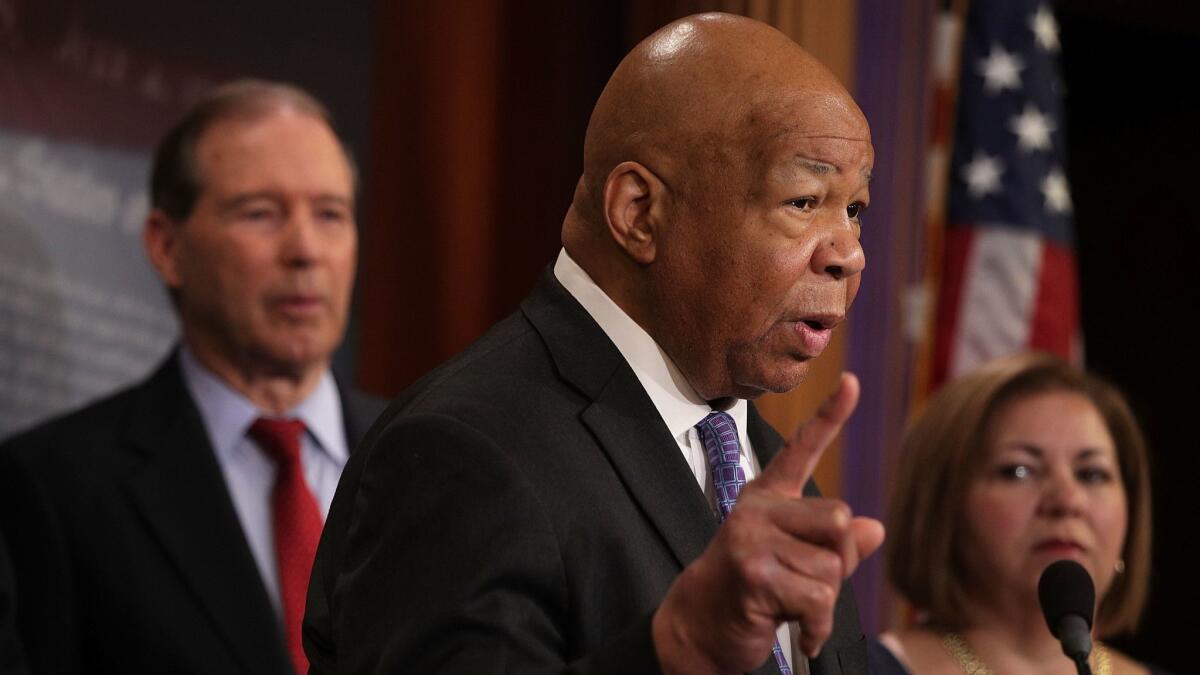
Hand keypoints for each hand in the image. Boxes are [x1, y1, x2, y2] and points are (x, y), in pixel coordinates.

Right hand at [652, 373, 885, 674]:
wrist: (700, 627)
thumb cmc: (752, 594)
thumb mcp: (796, 563)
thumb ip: (834, 545)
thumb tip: (875, 528)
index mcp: (768, 497)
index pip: (803, 450)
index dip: (830, 415)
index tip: (852, 381)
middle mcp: (757, 509)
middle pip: (838, 520)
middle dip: (836, 562)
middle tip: (804, 584)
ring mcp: (751, 538)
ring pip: (832, 566)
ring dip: (822, 601)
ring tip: (790, 607)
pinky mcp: (754, 573)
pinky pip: (819, 598)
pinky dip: (817, 628)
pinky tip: (800, 634)